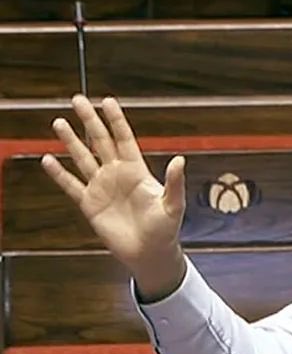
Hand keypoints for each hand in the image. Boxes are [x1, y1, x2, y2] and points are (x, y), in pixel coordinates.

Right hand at [41, 94, 187, 298]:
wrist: (150, 253)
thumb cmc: (166, 229)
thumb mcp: (173, 205)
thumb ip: (174, 183)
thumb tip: (180, 160)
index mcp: (137, 171)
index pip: (124, 138)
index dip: (116, 120)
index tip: (107, 100)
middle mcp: (117, 174)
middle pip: (100, 141)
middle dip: (89, 121)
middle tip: (77, 99)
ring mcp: (101, 188)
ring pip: (83, 158)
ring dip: (70, 141)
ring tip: (59, 122)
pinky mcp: (89, 205)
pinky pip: (71, 186)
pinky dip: (59, 174)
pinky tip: (48, 159)